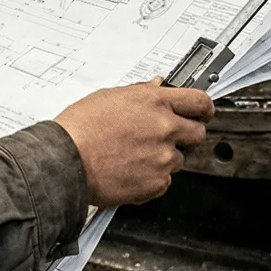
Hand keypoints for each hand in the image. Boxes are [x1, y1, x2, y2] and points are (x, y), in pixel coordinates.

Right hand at [54, 79, 214, 206]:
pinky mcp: (157, 183)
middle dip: (185, 135)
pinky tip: (130, 170)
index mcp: (155, 102)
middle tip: (165, 137)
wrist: (66, 161)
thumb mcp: (109, 96)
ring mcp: (163, 158)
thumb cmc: (80, 129)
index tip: (203, 112)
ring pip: (179, 159)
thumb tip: (155, 87)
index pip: (199, 102)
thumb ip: (140, 93)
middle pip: (198, 133)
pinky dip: (152, 178)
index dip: (204, 108)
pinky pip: (165, 181)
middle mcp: (165, 129)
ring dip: (164, 158)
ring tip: (135, 155)